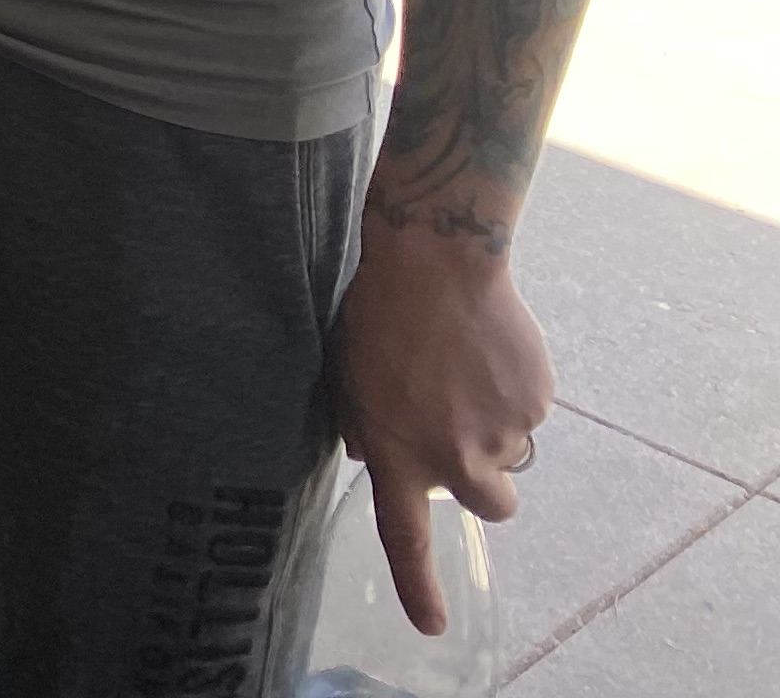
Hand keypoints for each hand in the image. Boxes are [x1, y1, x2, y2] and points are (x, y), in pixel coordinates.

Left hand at [335, 223, 553, 635]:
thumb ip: (366, 427)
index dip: (419, 586)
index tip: (432, 625)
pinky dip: (512, 387)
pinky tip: (487, 346)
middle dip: (486, 482)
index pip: (405, 536)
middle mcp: (452, 457)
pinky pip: (528, 409)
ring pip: (510, 449)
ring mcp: (500, 432)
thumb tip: (374, 456)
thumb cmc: (380, 315)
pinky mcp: (534, 402)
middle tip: (467, 434)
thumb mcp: (350, 377)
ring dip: (494, 421)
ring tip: (464, 364)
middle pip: (492, 506)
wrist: (436, 261)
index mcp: (396, 452)